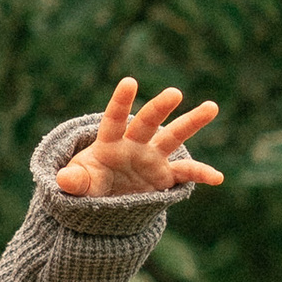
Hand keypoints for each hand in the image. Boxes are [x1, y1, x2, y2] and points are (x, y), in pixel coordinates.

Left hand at [52, 77, 223, 200]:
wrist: (103, 199)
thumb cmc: (89, 183)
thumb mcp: (80, 184)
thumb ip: (74, 181)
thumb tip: (63, 180)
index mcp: (110, 143)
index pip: (114, 119)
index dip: (120, 102)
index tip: (129, 82)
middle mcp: (134, 145)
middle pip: (148, 122)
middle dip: (160, 107)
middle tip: (174, 92)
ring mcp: (152, 158)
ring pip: (173, 136)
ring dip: (192, 122)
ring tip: (212, 106)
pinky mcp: (164, 175)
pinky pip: (185, 173)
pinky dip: (201, 174)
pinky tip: (218, 177)